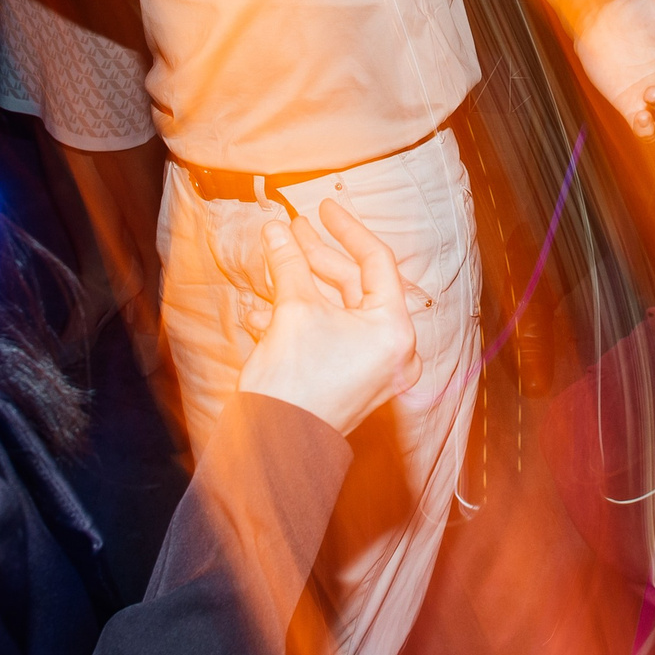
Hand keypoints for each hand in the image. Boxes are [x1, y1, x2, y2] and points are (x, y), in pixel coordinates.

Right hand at [237, 202, 420, 435]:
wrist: (276, 448)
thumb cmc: (294, 383)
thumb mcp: (293, 311)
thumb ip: (289, 263)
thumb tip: (276, 229)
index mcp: (394, 330)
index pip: (376, 262)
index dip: (346, 229)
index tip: (323, 207)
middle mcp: (391, 350)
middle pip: (354, 286)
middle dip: (316, 257)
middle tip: (290, 229)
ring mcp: (371, 368)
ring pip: (336, 310)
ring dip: (300, 286)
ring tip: (272, 260)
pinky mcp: (348, 380)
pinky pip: (328, 337)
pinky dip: (298, 320)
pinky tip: (260, 312)